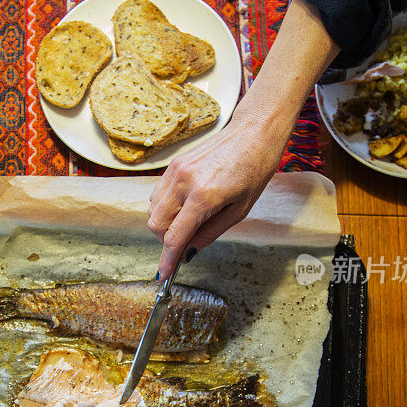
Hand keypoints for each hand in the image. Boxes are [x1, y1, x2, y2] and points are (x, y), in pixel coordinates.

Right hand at [147, 113, 289, 278]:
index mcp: (204, 197)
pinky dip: (163, 207)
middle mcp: (184, 182)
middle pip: (155, 224)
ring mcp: (175, 171)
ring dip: (163, 224)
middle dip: (165, 241)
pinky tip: (183, 207)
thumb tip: (190, 252)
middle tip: (182, 245)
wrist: (254, 132)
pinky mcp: (173, 163)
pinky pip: (157, 193)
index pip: (174, 236)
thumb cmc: (254, 170)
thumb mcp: (239, 210)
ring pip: (152, 209)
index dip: (167, 259)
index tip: (163, 274)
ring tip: (185, 224)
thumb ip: (210, 233)